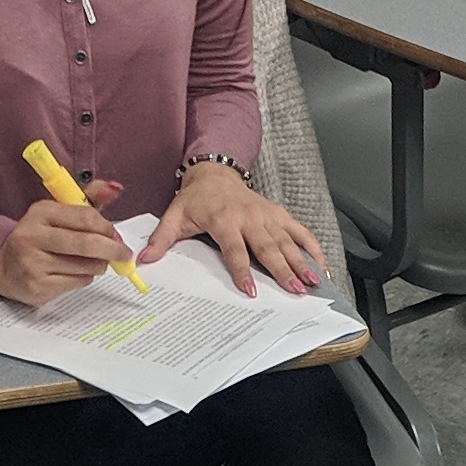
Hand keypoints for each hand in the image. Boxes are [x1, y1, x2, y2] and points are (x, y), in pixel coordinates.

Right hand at [0, 182, 131, 304]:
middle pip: (87, 244)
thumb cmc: (39, 237)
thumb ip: (88, 200)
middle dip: (112, 249)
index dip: (107, 227)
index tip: (115, 234)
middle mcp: (33, 236)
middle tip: (123, 254)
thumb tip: (115, 188)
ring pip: (85, 266)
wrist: (3, 266)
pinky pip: (77, 283)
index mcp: (41, 211)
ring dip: (99, 265)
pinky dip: (85, 278)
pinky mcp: (38, 287)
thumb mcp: (59, 213)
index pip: (85, 217)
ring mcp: (33, 264)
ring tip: (96, 261)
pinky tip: (77, 272)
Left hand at [140, 160, 324, 294]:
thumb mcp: (174, 216)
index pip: (235, 249)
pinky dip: (312, 248)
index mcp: (224, 220)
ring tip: (312, 282)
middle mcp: (249, 218)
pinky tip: (321, 267)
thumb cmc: (195, 199)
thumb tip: (144, 260)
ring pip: (288, 241)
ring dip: (301, 262)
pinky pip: (299, 231)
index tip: (250, 291)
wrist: (214, 174)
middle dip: (283, 270)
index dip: (242, 270)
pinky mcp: (279, 214)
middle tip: (295, 290)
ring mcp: (267, 216)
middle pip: (268, 248)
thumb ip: (162, 239)